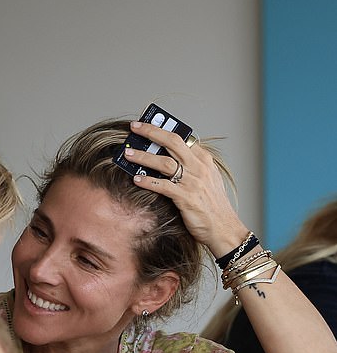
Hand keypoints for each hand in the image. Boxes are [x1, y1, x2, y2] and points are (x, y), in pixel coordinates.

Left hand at [125, 120, 249, 258]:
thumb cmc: (212, 206)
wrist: (223, 228)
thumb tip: (169, 158)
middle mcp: (198, 167)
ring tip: (128, 154)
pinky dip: (147, 181)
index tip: (147, 125)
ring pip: (164, 162)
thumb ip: (190, 167)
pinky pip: (162, 186)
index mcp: (204, 159)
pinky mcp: (186, 198)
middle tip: (135, 127)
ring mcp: (192, 182)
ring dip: (143, 156)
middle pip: (172, 142)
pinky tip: (136, 179)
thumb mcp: (206, 180)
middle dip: (151, 132)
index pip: (181, 138)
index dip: (162, 129)